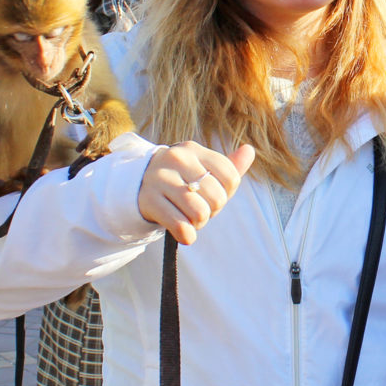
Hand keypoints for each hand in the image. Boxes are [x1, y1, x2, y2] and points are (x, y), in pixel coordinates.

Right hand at [138, 141, 256, 244]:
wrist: (136, 187)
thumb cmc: (179, 181)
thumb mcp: (202, 169)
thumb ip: (229, 165)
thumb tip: (249, 150)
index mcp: (193, 149)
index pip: (230, 176)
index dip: (227, 193)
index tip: (212, 195)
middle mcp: (176, 159)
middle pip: (217, 197)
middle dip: (212, 211)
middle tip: (198, 208)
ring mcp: (159, 178)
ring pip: (200, 213)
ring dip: (198, 223)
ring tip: (188, 217)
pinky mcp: (148, 200)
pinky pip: (181, 226)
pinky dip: (187, 235)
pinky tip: (183, 232)